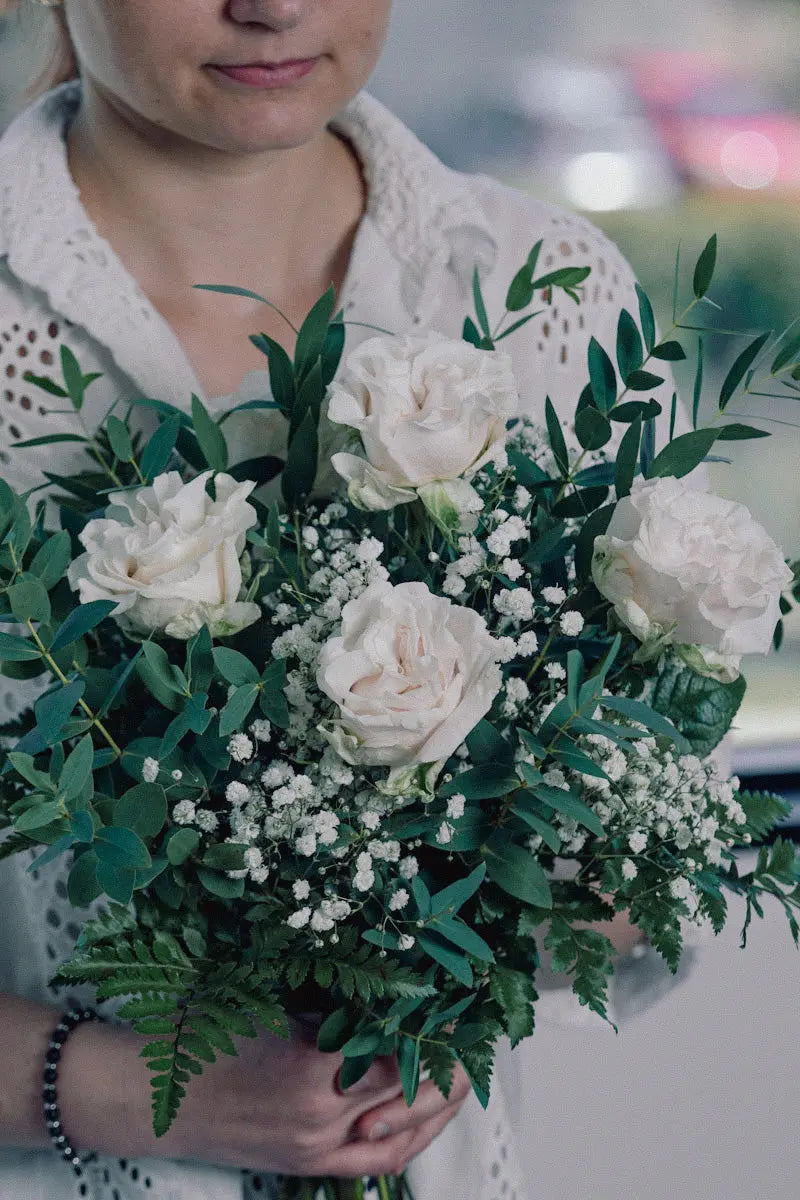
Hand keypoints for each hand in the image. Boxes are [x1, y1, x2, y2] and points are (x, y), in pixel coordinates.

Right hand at [58, 1017, 471, 1177]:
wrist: (150, 1096)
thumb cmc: (205, 1036)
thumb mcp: (274, 1005)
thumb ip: (335, 1008)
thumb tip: (393, 994)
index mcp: (314, 1067)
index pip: (405, 1049)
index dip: (440, 1026)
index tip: (460, 1002)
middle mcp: (323, 1117)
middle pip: (414, 1090)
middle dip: (452, 1060)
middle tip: (475, 1031)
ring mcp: (316, 1148)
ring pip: (405, 1131)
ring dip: (440, 1102)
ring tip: (463, 1070)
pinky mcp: (307, 1166)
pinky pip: (378, 1160)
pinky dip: (410, 1136)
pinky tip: (427, 1115)